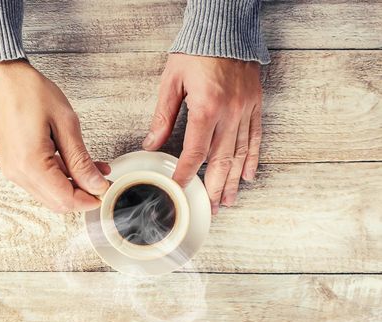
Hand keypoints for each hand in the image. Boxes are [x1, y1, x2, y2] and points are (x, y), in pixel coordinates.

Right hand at [0, 60, 109, 212]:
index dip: (90, 199)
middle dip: (83, 195)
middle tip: (104, 180)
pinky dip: (62, 177)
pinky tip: (77, 164)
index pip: (65, 199)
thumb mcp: (65, 123)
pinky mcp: (15, 164)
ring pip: (50, 193)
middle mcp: (18, 173)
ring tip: (96, 168)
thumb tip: (95, 184)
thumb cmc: (29, 91)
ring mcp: (14, 170)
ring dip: (74, 186)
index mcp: (30, 164)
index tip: (107, 189)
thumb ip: (80, 159)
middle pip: (57, 202)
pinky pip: (42, 181)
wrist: (1, 76)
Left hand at [143, 54, 261, 214]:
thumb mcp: (171, 81)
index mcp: (206, 107)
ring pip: (240, 154)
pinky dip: (253, 159)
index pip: (195, 152)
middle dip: (213, 187)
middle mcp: (230, 113)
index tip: (178, 188)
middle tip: (210, 208)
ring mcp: (246, 110)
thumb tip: (152, 143)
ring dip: (232, 180)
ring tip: (227, 200)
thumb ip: (163, 116)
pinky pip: (256, 138)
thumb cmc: (196, 51)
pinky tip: (248, 175)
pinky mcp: (255, 105)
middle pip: (221, 160)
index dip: (185, 174)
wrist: (224, 28)